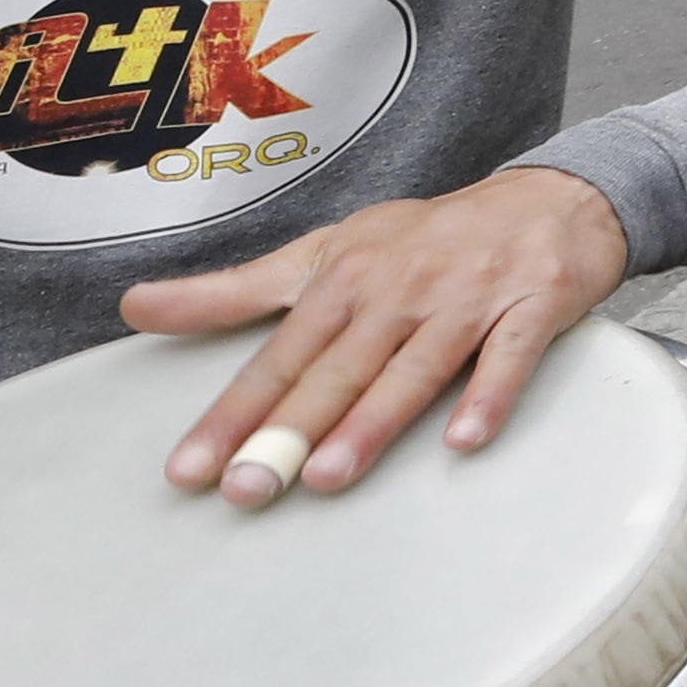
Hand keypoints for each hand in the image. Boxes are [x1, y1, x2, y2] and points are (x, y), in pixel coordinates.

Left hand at [126, 166, 633, 506]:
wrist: (552, 199)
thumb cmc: (428, 239)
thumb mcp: (327, 253)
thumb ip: (235, 292)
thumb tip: (134, 305)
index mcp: (346, 279)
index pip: (279, 357)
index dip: (233, 413)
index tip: (191, 469)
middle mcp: (402, 288)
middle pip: (339, 369)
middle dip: (291, 429)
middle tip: (248, 487)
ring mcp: (469, 297)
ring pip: (415, 367)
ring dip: (373, 421)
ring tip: (330, 475)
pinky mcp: (535, 304)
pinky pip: (510, 355)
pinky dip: (490, 395)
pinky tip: (465, 438)